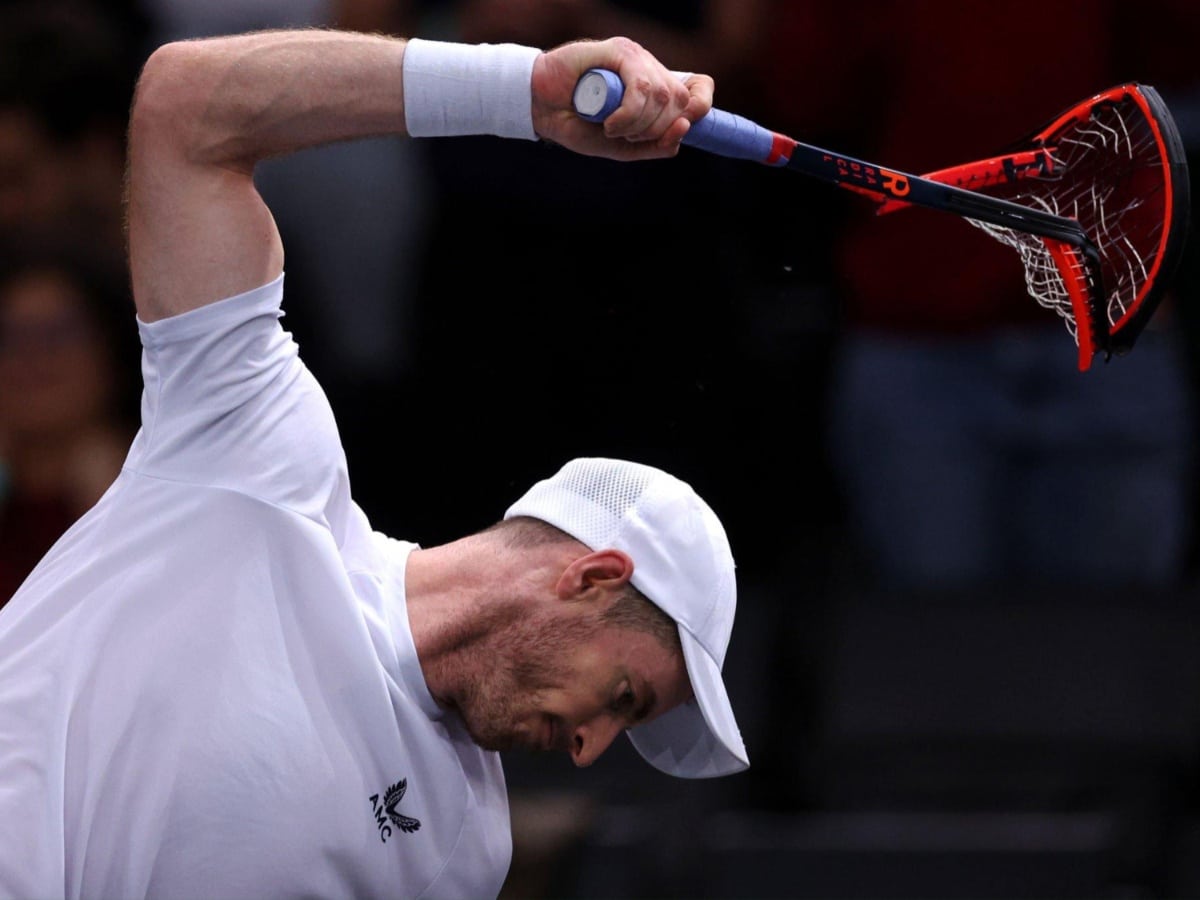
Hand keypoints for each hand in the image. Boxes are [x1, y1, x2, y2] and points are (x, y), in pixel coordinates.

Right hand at [530, 36, 712, 159]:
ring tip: (612, 130)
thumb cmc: (579, 124)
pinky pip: (641, 86)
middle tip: (626, 138)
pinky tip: (610, 124)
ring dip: (639, 125)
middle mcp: (651, 69)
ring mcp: (636, 58)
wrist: (541, 108)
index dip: (701, 106)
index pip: (700, 87)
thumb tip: (682, 132)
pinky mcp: (618, 51)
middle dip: (656, 130)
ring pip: (661, 94)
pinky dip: (628, 114)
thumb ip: (653, 146)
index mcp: (657, 88)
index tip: (682, 127)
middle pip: (680, 100)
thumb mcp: (622, 147)